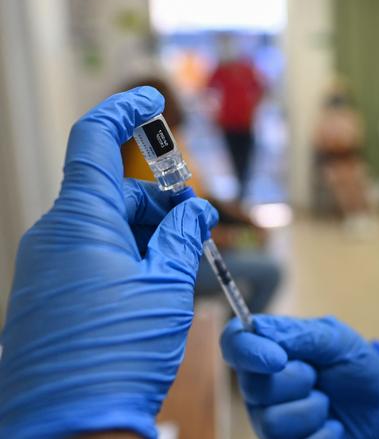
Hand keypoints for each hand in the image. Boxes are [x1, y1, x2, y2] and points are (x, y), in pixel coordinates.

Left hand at [0, 87, 217, 438]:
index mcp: (81, 220)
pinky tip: (159, 280)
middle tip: (199, 221)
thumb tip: (195, 208)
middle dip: (160, 197)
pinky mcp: (54, 293)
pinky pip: (95, 255)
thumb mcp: (164, 285)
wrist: (67, 425)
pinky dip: (131, 254)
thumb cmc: (116, 350)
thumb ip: (181, 235)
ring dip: (151, 231)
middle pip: (114, 191)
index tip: (149, 99)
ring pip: (108, 225)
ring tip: (185, 260)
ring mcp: (52, 266)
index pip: (95, 141)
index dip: (124, 112)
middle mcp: (58, 235)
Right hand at [220, 316, 378, 438]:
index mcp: (269, 350)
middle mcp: (262, 387)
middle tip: (319, 376)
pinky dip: (323, 435)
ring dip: (312, 410)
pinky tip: (334, 426)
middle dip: (296, 381)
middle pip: (253, 388)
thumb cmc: (357, 366)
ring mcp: (271, 420)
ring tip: (328, 403)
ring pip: (271, 423)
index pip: (234, 343)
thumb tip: (257, 327)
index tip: (277, 358)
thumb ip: (300, 333)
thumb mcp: (337, 339)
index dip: (246, 350)